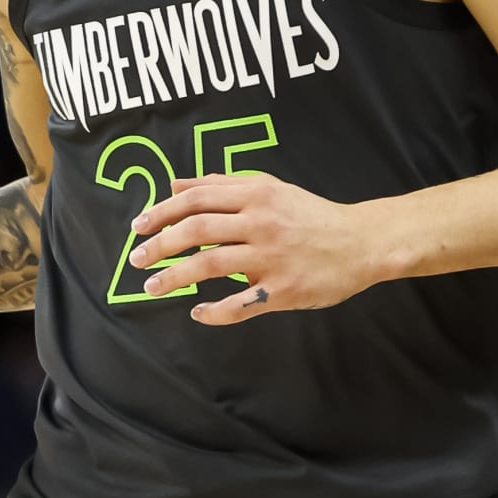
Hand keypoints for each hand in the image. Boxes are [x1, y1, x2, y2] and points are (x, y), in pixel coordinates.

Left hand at [127, 174, 377, 326]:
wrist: (361, 242)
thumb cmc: (311, 216)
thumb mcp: (270, 189)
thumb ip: (223, 185)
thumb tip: (176, 185)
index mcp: (255, 195)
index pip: (197, 200)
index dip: (162, 213)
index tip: (139, 226)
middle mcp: (260, 223)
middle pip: (197, 230)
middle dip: (159, 245)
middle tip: (136, 258)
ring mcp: (271, 258)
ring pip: (210, 265)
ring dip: (174, 277)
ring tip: (152, 286)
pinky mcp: (282, 290)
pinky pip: (240, 304)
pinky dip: (214, 311)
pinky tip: (197, 312)